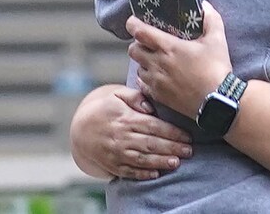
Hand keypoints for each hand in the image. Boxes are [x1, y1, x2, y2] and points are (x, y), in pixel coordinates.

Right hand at [69, 84, 191, 179]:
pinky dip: (142, 174)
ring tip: (177, 163)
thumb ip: (136, 96)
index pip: (154, 126)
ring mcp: (116, 153)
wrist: (80, 128)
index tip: (188, 136)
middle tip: (189, 151)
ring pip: (142, 159)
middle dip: (172, 148)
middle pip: (151, 144)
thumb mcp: (118, 95)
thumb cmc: (106, 108)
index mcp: (127, 119)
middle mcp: (122, 137)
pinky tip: (156, 174)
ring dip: (160, 162)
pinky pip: (129, 171)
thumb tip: (150, 106)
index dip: (173, 132)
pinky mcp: (112, 164)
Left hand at [128, 1, 232, 118]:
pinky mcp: (158, 96)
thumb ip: (211, 19)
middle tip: (149, 43)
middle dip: (138, 44)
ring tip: (155, 60)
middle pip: (133, 50)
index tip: (134, 21)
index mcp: (168, 47)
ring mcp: (155, 81)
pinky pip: (142, 84)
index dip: (133, 24)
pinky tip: (158, 76)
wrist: (217, 100)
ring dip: (143, 62)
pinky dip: (146, 78)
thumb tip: (205, 6)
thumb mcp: (217, 40)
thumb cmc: (216, 68)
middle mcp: (157, 63)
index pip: (140, 32)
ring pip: (137, 67)